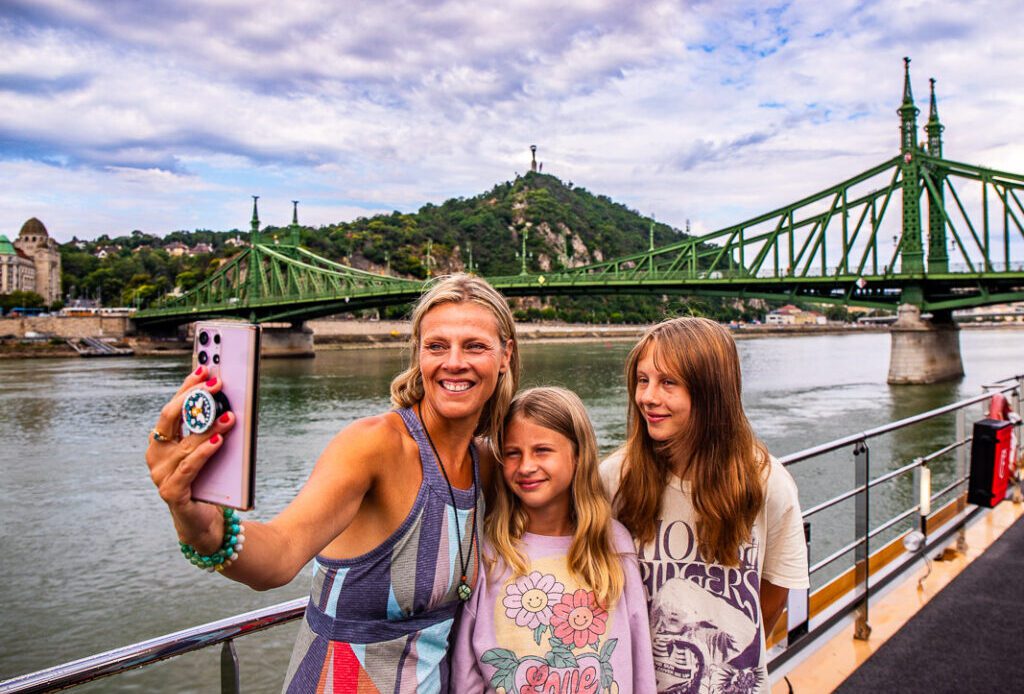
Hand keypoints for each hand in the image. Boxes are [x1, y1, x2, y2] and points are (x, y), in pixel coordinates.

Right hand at [146, 365, 235, 551]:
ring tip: (229, 415)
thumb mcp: (208, 450)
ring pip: (186, 443)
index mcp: (161, 441)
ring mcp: (160, 475)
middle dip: (195, 398)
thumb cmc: (207, 481)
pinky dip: (205, 452)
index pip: (172, 407)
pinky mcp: (172, 492)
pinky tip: (219, 441)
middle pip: (171, 419)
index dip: (187, 387)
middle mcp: (156, 455)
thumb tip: (228, 399)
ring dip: (209, 427)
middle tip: (218, 384)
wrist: (205, 523)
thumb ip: (209, 428)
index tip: (205, 369)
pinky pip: (190, 467)